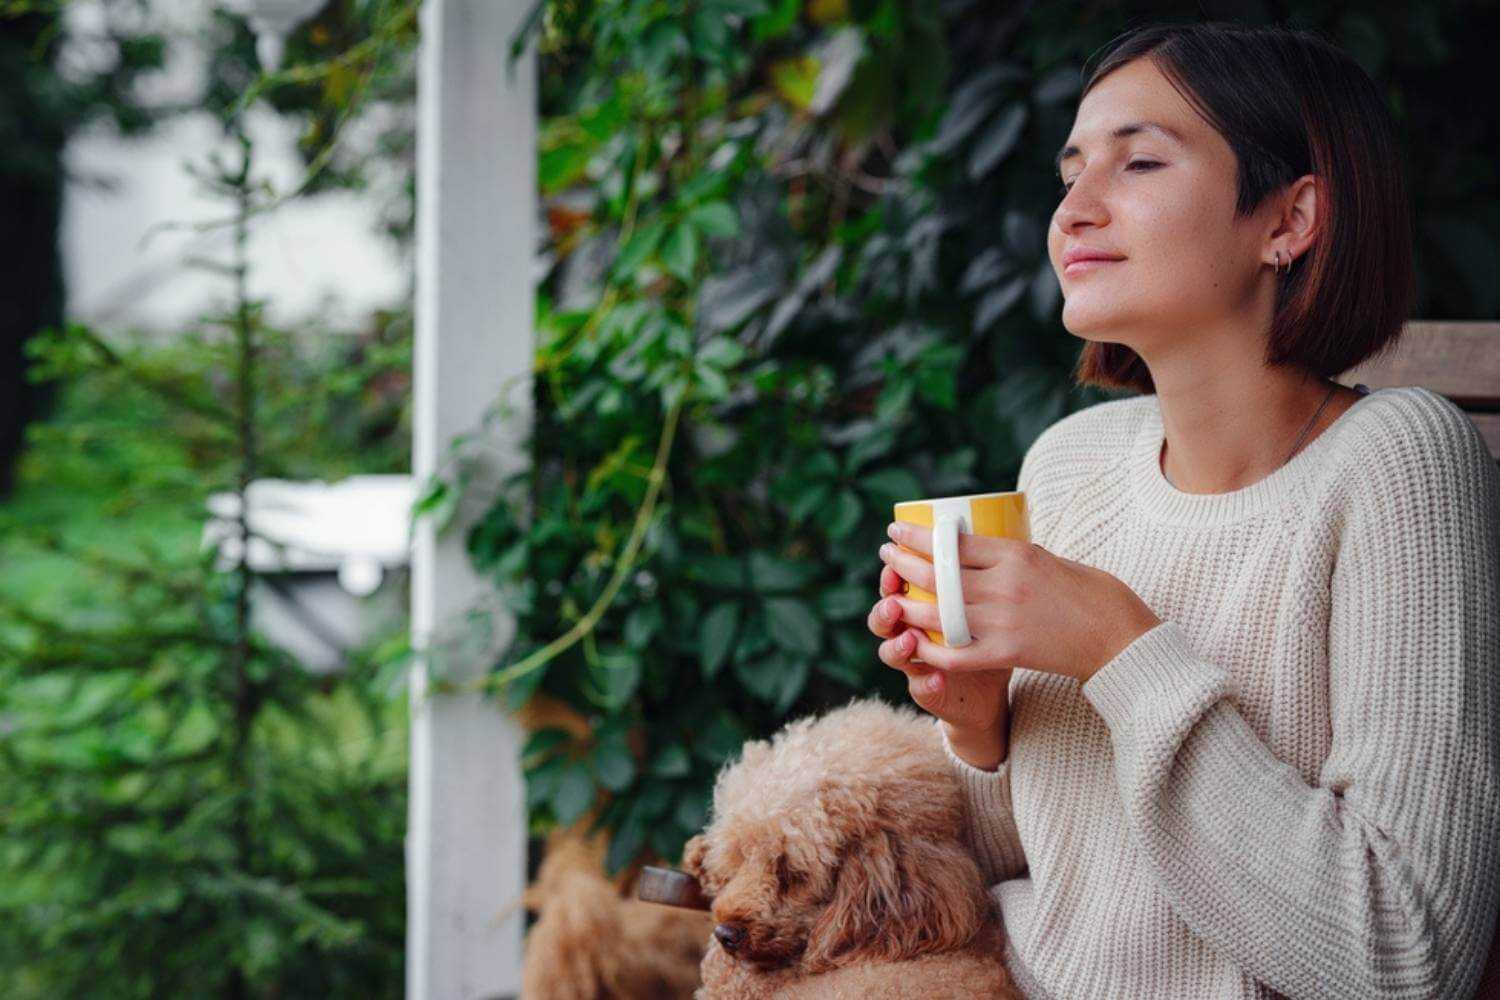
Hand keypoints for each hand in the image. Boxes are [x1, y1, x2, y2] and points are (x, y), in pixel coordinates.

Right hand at [869, 562, 1009, 734]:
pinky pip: (921, 688)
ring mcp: (915, 663)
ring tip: (908, 639)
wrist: (990, 684)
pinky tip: (937, 678)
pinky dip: (927, 683)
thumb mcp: (983, 600)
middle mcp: (908, 632)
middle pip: (883, 617)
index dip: (891, 574)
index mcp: (917, 606)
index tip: (895, 563)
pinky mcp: (928, 690)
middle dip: (886, 607)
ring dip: (896, 645)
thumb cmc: (987, 633)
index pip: (894, 586)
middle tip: (894, 600)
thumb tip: (987, 525)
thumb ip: (977, 573)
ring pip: (889, 653)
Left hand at [876, 522, 1161, 683]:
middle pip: (938, 573)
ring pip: (937, 612)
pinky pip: (954, 652)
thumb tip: (969, 548)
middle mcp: (1005, 584)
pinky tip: (912, 641)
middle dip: (904, 562)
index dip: (918, 536)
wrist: (1119, 636)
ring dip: (906, 603)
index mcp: (1017, 554)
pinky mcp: (1006, 653)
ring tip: (890, 595)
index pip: (953, 542)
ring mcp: (1003, 620)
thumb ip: (1009, 556)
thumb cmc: (1090, 593)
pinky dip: (929, 648)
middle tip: (885, 553)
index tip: (897, 530)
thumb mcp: (1048, 557)